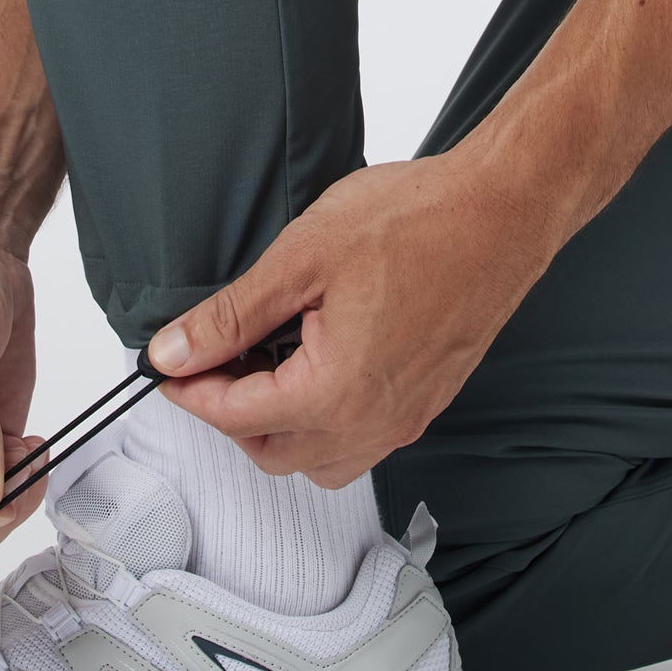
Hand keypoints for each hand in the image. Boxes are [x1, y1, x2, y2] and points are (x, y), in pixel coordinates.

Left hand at [147, 148, 565, 484]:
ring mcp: (405, 419)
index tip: (169, 362)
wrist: (503, 210)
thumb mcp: (302, 257)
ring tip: (265, 360)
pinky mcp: (427, 403)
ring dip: (278, 426)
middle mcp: (374, 423)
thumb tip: (175, 350)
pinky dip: (323, 420)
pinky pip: (359, 441)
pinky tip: (316, 362)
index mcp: (336, 392)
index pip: (234, 416)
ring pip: (317, 460)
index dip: (190, 388)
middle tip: (211, 357)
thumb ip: (232, 316)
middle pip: (271, 453)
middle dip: (230, 413)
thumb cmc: (418, 220)